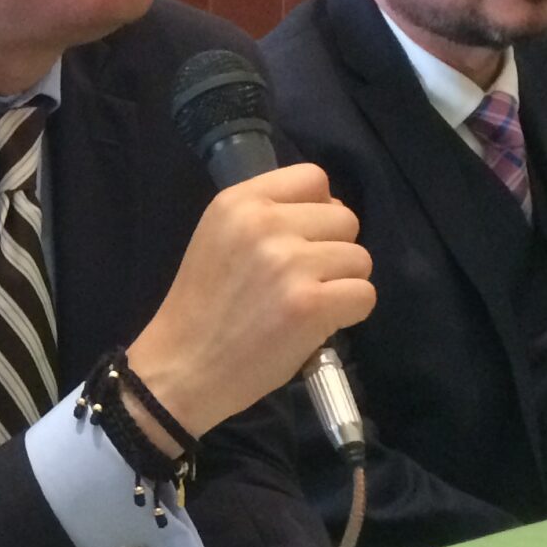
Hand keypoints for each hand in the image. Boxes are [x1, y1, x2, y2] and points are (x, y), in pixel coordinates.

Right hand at [128, 164, 373, 437]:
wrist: (182, 368)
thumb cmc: (203, 308)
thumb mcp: (219, 238)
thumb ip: (266, 216)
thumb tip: (328, 212)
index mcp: (238, 202)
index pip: (313, 178)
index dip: (319, 210)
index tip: (302, 240)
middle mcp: (265, 224)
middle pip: (345, 219)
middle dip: (333, 251)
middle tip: (301, 281)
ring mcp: (290, 264)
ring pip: (360, 259)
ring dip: (342, 284)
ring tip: (305, 305)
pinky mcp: (310, 305)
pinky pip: (364, 295)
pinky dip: (349, 313)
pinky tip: (315, 324)